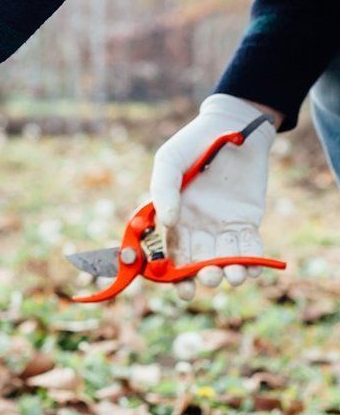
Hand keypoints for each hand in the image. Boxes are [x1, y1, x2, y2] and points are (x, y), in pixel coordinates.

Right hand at [150, 94, 276, 300]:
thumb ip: (163, 191)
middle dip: (204, 275)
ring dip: (229, 271)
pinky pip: (249, 246)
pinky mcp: (246, 220)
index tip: (183, 289)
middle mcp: (196, 228)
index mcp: (173, 221)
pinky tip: (252, 268)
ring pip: (224, 258)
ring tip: (233, 276)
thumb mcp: (169, 161)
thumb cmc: (193, 143)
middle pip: (198, 262)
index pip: (172, 255)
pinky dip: (251, 260)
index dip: (176, 276)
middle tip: (210, 278)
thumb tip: (166, 224)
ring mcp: (223, 226)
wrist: (232, 125)